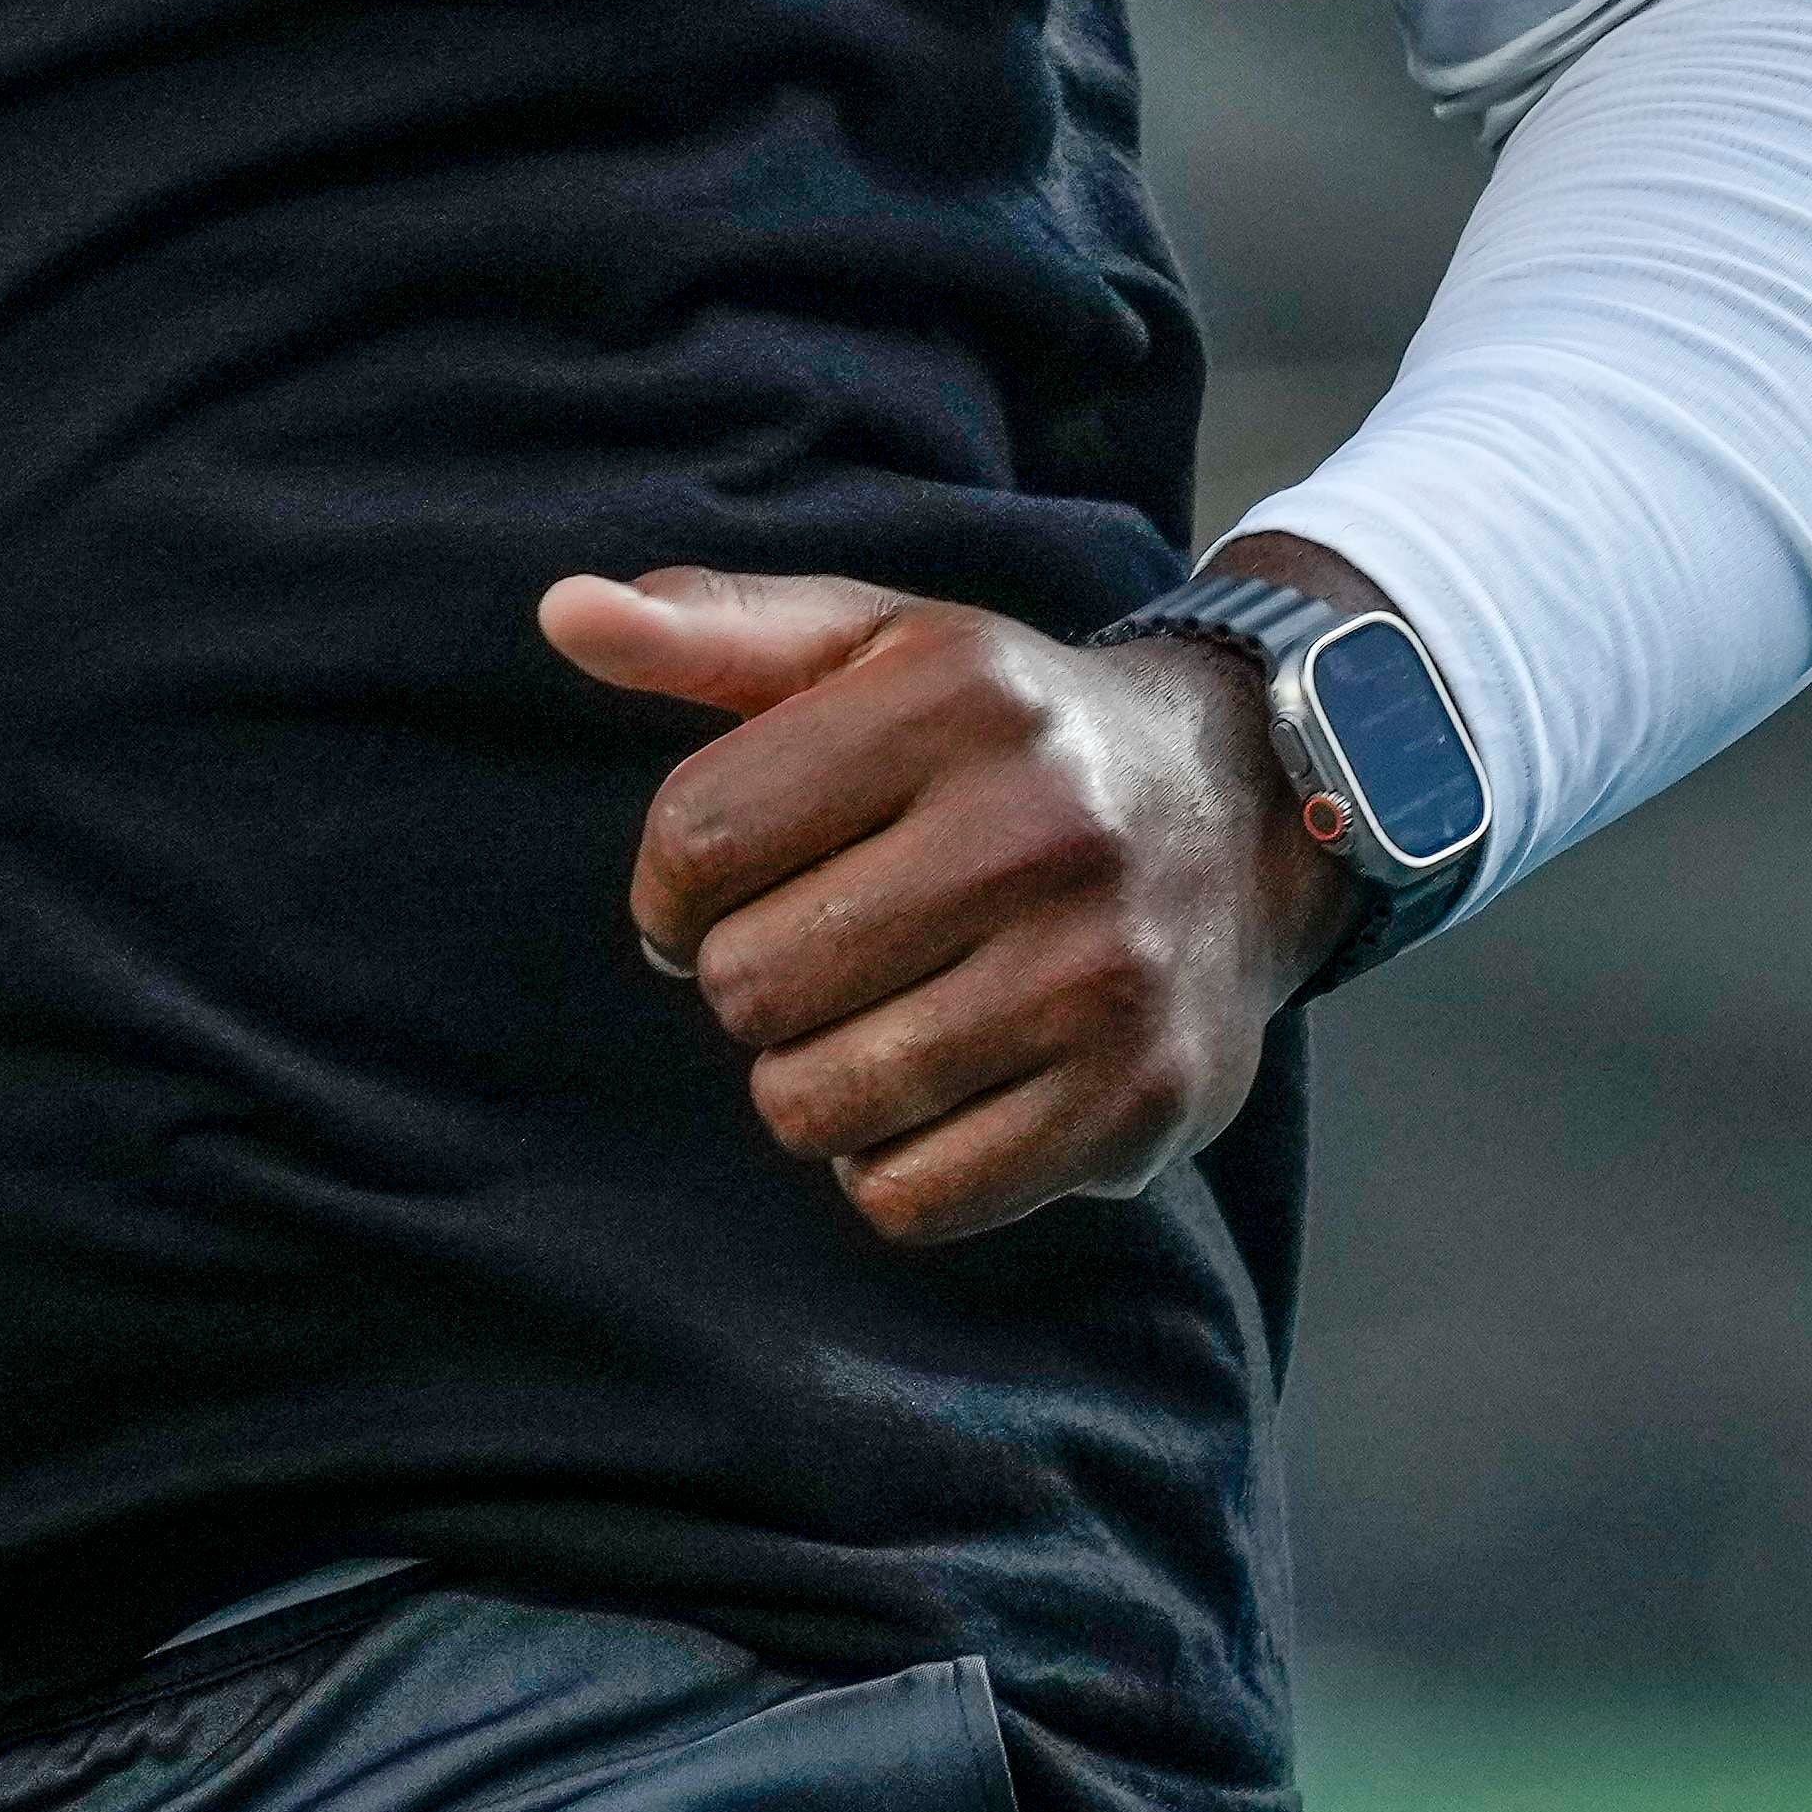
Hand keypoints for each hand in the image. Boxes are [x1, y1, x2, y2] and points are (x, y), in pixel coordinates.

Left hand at [535, 556, 1359, 1248]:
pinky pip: (911, 1199)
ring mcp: (1100, 973)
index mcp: (955, 696)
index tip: (719, 892)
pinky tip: (932, 1093)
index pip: (695, 839)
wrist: (1246, 815)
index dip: (669, 890)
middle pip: (749, 984)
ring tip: (870, 1020)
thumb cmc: (1008, 736)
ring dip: (807, 1082)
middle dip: (746, 984)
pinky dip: (887, 1166)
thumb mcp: (875, 647)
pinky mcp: (1137, 1102)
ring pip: (816, 1105)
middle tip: (818, 954)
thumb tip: (565, 612)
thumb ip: (714, 631)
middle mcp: (1042, 827)